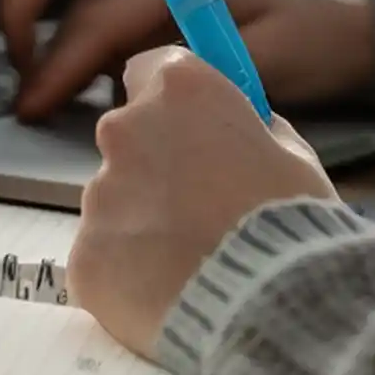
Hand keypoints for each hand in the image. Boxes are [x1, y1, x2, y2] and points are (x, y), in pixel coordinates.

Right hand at [0, 0, 374, 120]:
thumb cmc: (304, 45)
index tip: (31, 108)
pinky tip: (78, 70)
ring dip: (35, 6)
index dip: (55, 68)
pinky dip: (64, 15)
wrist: (336, 29)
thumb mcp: (263, 62)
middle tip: (14, 66)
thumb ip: (203, 70)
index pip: (92, 19)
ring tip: (34, 72)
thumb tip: (141, 85)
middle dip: (18, 4)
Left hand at [68, 45, 339, 354]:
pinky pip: (103, 257)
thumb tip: (232, 133)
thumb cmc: (291, 219)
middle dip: (155, 162)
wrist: (269, 304)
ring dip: (141, 220)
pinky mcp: (83, 258)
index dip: (171, 100)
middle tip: (196, 206)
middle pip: (128, 136)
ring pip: (114, 200)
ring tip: (188, 262)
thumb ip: (249, 129)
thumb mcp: (290, 153)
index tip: (189, 125)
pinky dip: (127, 273)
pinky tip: (166, 295)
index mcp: (179, 89)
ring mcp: (98, 196)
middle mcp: (125, 129)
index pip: (150, 70)